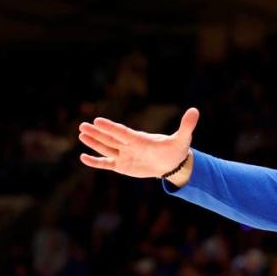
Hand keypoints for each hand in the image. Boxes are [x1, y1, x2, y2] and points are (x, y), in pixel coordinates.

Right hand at [78, 108, 198, 179]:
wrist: (172, 162)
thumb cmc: (175, 149)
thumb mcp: (182, 139)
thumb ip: (186, 125)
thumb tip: (195, 110)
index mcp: (140, 139)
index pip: (123, 132)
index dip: (111, 128)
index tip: (98, 120)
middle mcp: (129, 145)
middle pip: (110, 138)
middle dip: (97, 133)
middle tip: (82, 125)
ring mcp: (124, 155)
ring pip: (106, 148)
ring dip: (93, 143)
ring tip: (81, 134)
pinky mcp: (122, 165)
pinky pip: (106, 164)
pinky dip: (95, 162)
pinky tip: (83, 157)